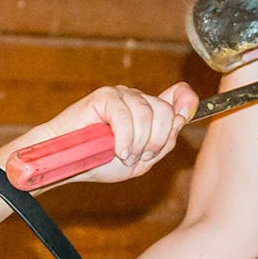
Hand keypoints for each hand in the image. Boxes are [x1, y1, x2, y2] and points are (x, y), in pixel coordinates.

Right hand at [37, 84, 198, 183]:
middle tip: (137, 157)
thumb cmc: (102, 161)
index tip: (183, 117)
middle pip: (166, 112)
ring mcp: (122, 95)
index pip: (179, 96)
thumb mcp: (144, 160)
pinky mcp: (104, 97)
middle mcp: (138, 99)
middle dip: (155, 141)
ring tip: (123, 155)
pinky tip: (117, 150)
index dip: (186, 102)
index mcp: (150, 111)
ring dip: (138, 143)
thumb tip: (181, 117)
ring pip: (148, 115)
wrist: (70, 163)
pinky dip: (125, 138)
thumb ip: (165, 141)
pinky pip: (126, 115)